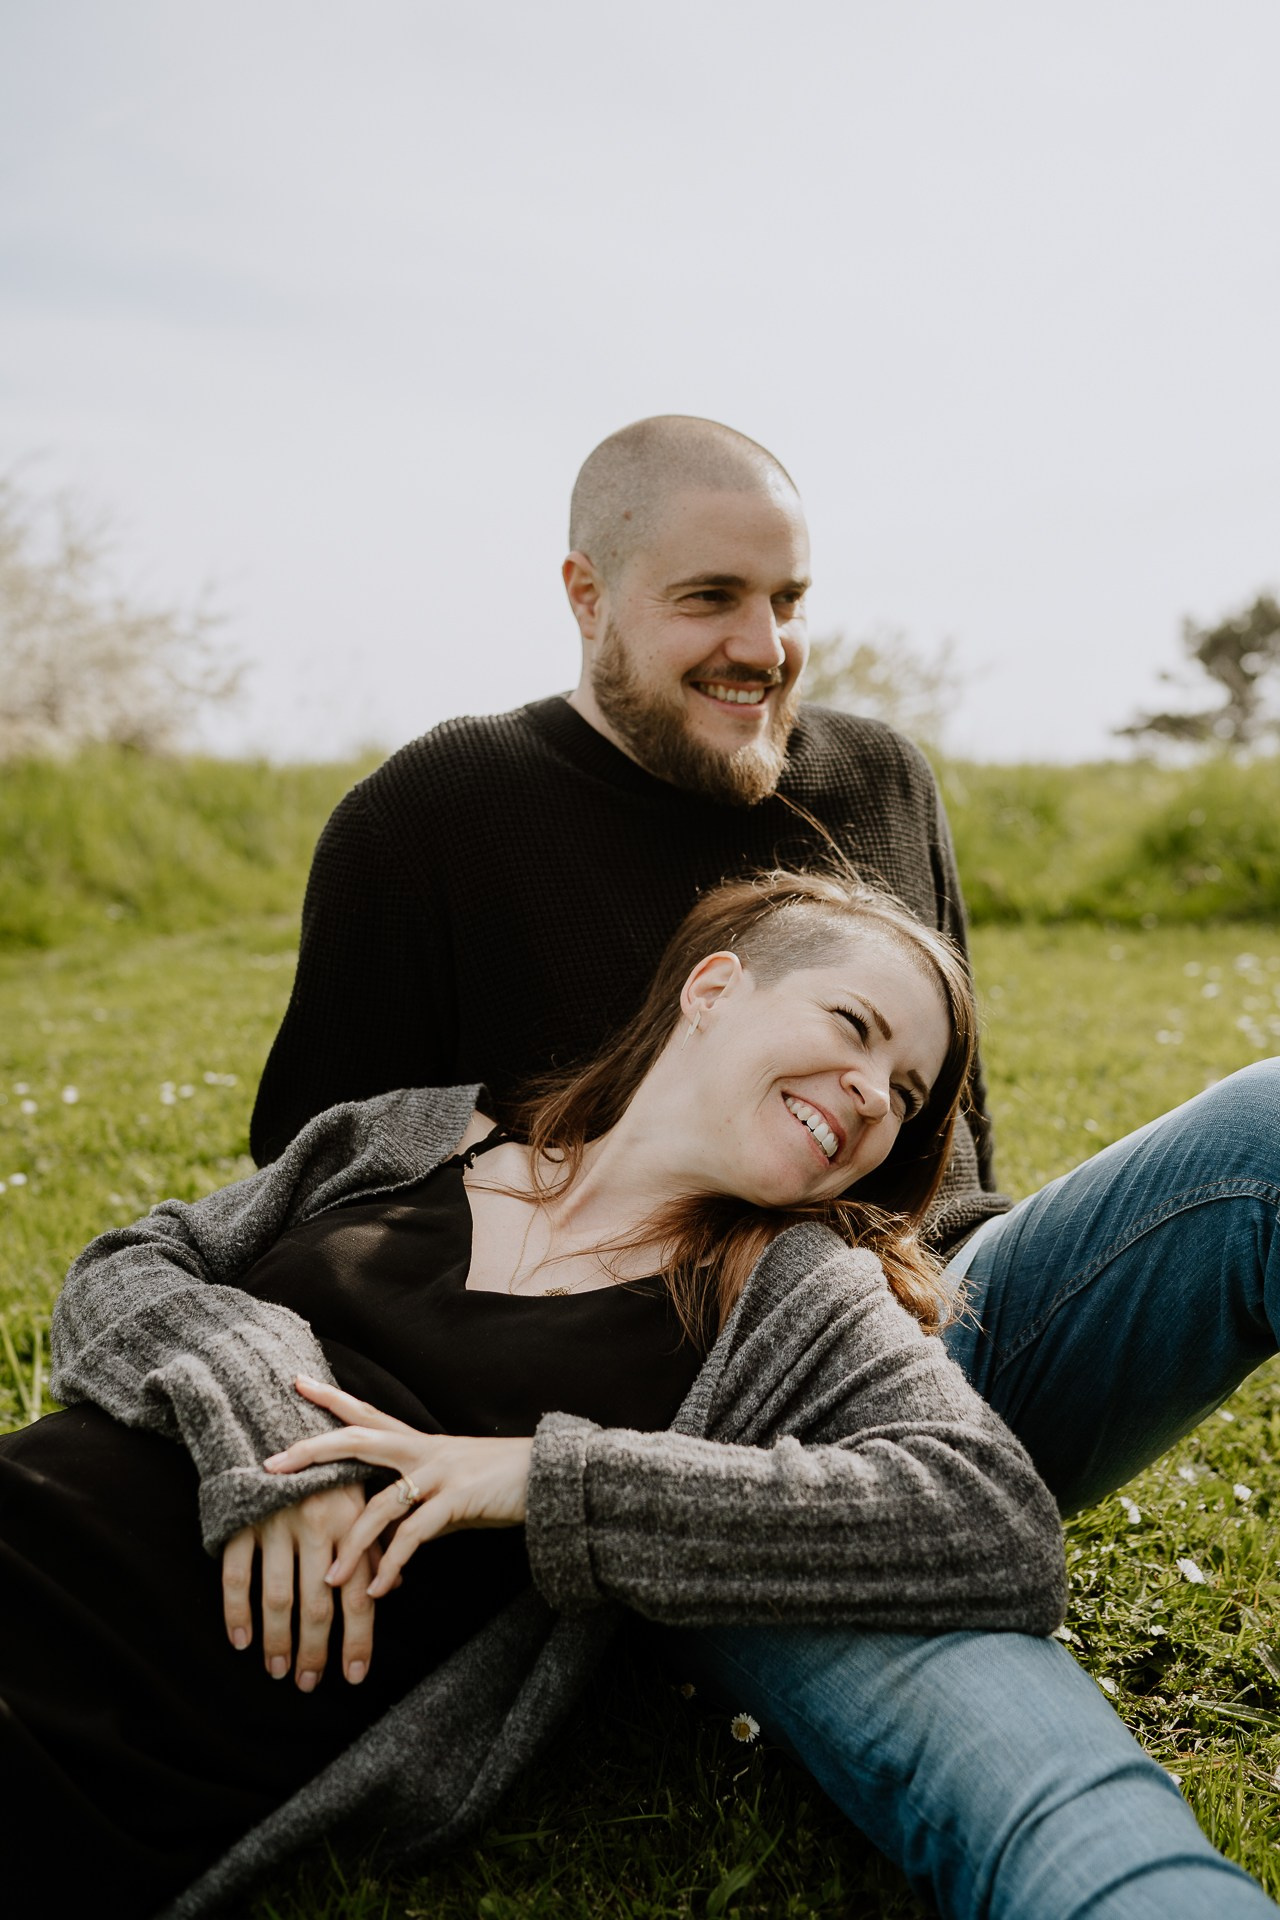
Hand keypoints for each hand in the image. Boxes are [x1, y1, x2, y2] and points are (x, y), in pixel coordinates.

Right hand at [221, 1481, 374, 1690]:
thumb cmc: (325, 1465)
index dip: (357, 1638)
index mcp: (352, 1519)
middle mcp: (317, 1524)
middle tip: (309, 1684)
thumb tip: (393, 1586)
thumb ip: (375, 1540)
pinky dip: (237, 1611)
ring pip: (279, 1596)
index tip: (354, 1676)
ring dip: (278, 1640)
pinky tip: (241, 1640)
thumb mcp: (359, 1492)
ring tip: (278, 1671)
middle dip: (314, 1651)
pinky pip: (237, 1575)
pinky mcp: (242, 1520)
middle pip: (318, 1604)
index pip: (360, 1593)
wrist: (272, 1420)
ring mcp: (277, 1523)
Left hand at [264, 1376, 532, 1597]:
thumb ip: (415, 1499)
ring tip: (329, 1579)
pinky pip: (414, 1537)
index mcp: (420, 1442)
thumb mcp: (450, 1484)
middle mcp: (424, 1450)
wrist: (549, 1478)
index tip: (295, 1381)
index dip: (331, 1398)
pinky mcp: (458, 1501)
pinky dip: (392, 1566)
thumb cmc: (499, 1483)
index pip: (366, 1414)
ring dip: (352, 1545)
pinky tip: (378, 1591)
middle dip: (313, 1451)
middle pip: (358, 1440)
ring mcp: (440, 1473)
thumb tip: (385, 1530)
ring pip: (380, 1503)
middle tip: (272, 1463)